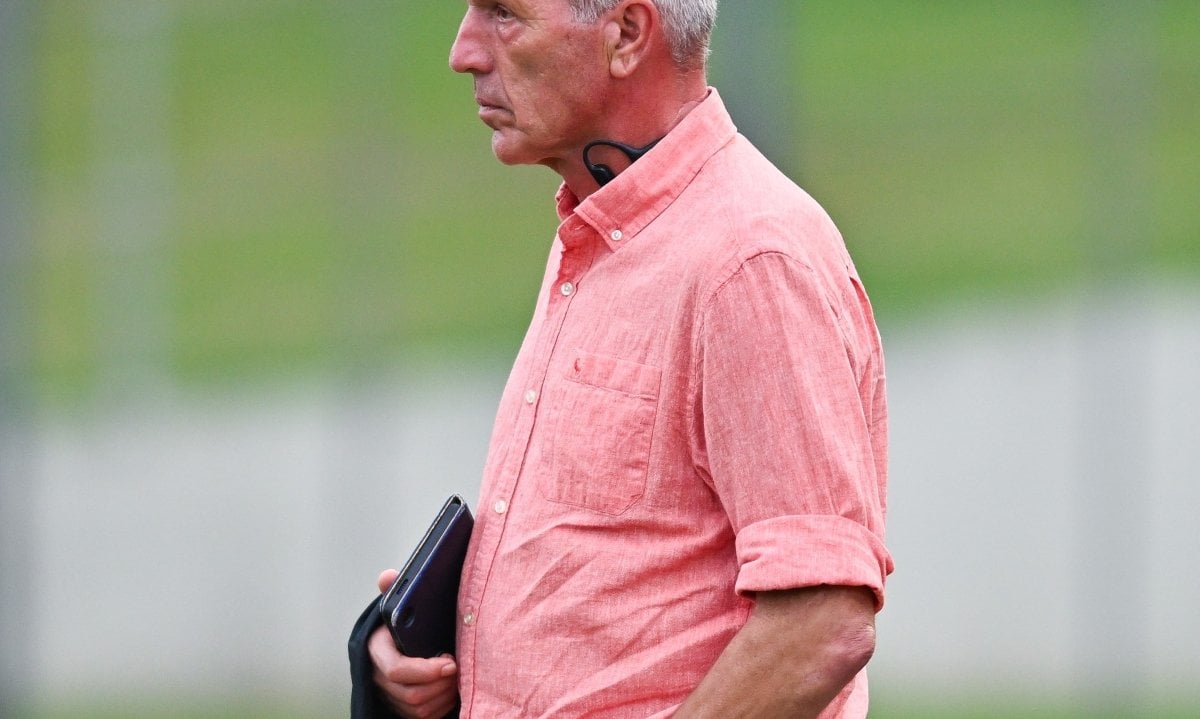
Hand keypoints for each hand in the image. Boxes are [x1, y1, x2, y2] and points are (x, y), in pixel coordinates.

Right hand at [369, 569, 460, 718]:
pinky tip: (452, 689)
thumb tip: (388, 576)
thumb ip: (395, 591)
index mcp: (377, 650)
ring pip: (419, 708)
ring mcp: (389, 696)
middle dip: (441, 684)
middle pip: (411, 694)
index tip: (451, 661)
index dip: (425, 670)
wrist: (399, 642)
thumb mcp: (398, 605)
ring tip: (458, 677)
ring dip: (443, 695)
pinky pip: (424, 717)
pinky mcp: (402, 709)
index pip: (397, 670)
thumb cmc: (404, 623)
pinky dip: (442, 706)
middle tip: (459, 668)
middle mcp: (379, 677)